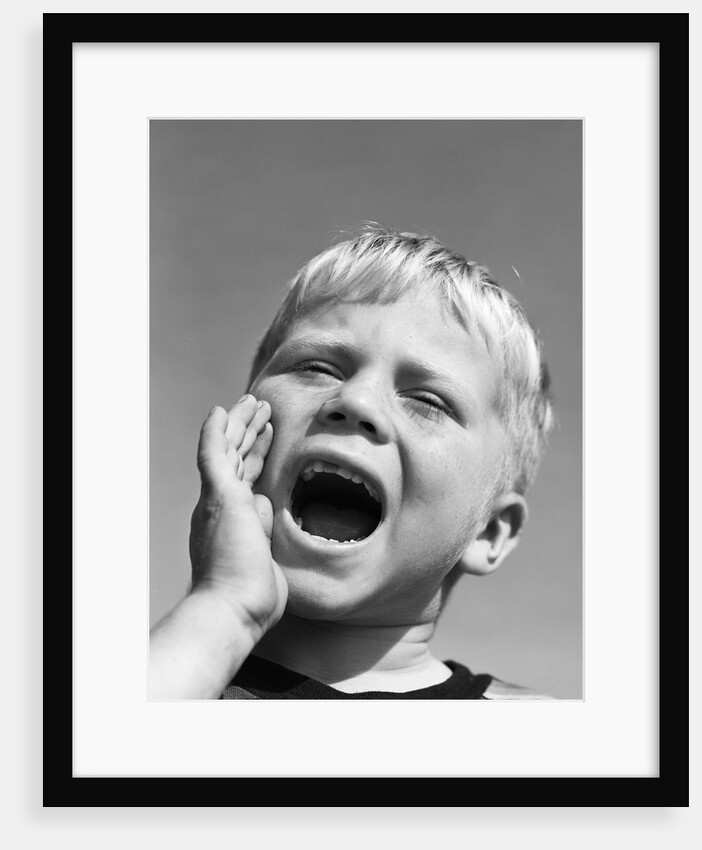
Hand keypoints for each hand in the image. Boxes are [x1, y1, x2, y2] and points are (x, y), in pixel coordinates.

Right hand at [189, 395, 287, 640]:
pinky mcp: (219, 496)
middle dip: (248, 432)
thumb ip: (265, 528)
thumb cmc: (251, 598)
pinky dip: (217, 430)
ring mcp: (217, 501)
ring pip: (228, 449)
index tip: (266, 436)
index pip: (245, 479)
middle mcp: (219, 508)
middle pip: (235, 458)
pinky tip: (222, 410)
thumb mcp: (266, 556)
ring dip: (242, 423)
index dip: (255, 455)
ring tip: (255, 400)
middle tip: (260, 408)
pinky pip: (214, 453)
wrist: (232, 610)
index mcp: (232, 522)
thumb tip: (265, 503)